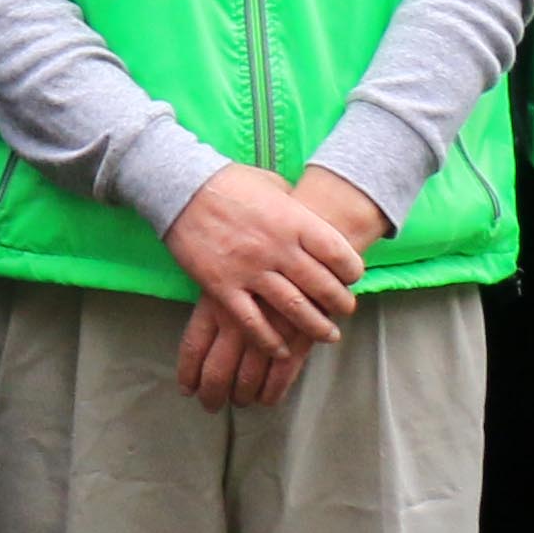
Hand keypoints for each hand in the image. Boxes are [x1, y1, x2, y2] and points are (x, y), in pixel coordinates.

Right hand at [162, 163, 368, 407]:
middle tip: (345, 310)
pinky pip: (253, 323)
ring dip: (317, 327)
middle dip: (341, 303)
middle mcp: (277, 248)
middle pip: (322, 286)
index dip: (352, 271)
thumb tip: (313, 219)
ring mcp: (249, 270)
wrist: (181, 187)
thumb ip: (296, 207)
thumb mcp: (273, 184)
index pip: (338, 255)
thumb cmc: (230, 183)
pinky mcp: (223, 287)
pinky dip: (271, 341)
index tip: (353, 277)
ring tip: (328, 334)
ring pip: (294, 310)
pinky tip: (283, 349)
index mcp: (294, 221)